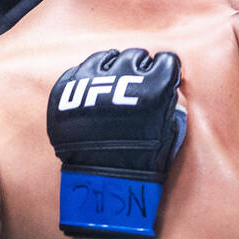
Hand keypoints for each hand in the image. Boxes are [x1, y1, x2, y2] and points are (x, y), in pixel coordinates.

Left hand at [47, 49, 184, 237]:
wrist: (105, 182)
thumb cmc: (144, 162)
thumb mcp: (170, 131)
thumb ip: (171, 103)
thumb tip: (169, 84)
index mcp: (155, 88)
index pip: (166, 61)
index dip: (166, 71)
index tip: (163, 78)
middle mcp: (123, 78)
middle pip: (135, 56)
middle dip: (139, 69)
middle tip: (136, 87)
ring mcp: (91, 81)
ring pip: (105, 57)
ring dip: (112, 69)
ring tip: (112, 87)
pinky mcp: (67, 90)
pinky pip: (79, 71)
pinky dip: (88, 80)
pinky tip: (93, 94)